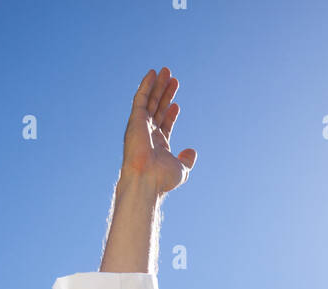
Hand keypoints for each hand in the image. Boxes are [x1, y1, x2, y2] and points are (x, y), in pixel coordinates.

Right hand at [119, 67, 196, 195]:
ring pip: (150, 100)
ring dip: (158, 85)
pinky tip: (153, 73)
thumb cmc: (162, 179)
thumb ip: (187, 160)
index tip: (176, 104)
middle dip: (166, 94)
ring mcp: (141, 125)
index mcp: (158, 144)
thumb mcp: (181, 170)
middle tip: (173, 79)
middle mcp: (148, 133)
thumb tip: (192, 151)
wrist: (147, 179)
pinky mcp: (135, 119)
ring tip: (167, 71)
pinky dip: (146, 85)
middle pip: (158, 108)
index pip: (164, 124)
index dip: (170, 113)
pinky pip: (140, 98)